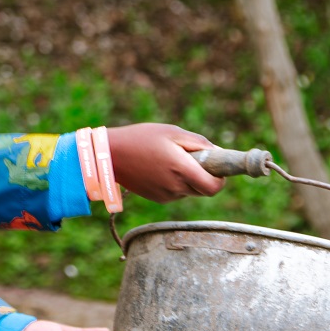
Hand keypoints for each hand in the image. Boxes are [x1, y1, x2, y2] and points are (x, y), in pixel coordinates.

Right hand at [107, 123, 224, 202]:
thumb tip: (219, 153)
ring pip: (189, 191)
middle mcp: (175, 187)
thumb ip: (200, 143)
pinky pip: (175, 192)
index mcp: (182, 169)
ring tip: (169, 160)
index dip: (220, 179)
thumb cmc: (142, 138)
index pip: (214, 188)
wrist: (110, 155)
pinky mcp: (157, 198)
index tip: (216, 168)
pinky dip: (175, 182)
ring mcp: (165, 195)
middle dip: (204, 176)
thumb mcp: (173, 132)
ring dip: (188, 179)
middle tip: (191, 158)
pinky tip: (159, 168)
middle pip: (203, 190)